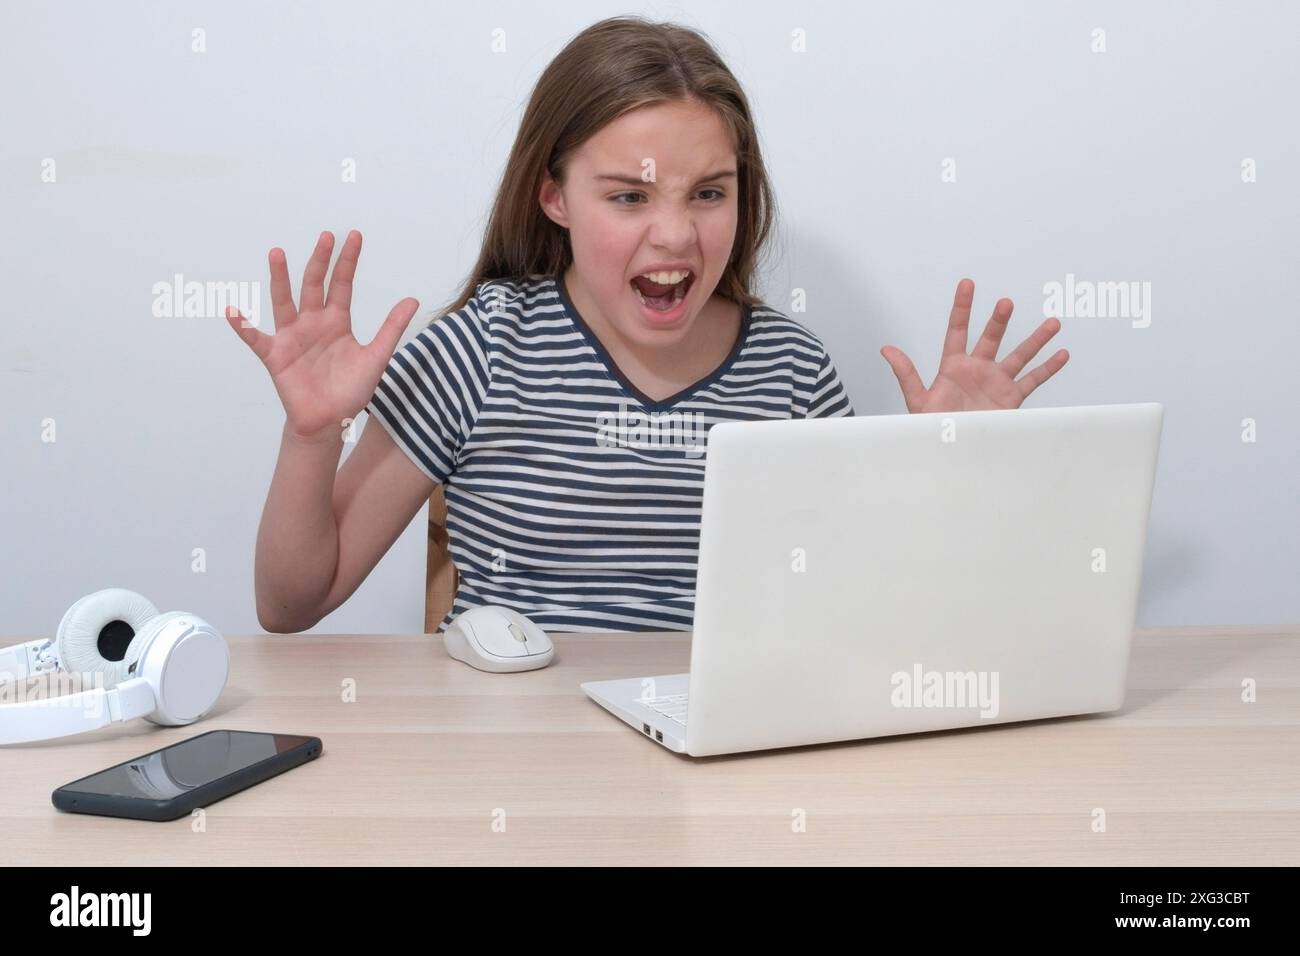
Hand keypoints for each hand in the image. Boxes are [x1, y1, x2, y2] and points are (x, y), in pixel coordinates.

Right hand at [226, 230, 418, 441]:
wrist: (331, 421)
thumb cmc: (351, 391)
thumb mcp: (377, 356)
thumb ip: (391, 327)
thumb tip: (412, 299)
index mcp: (337, 321)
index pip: (342, 284)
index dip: (347, 261)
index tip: (353, 235)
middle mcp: (313, 323)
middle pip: (314, 285)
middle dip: (320, 261)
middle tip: (325, 236)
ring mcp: (292, 337)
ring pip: (284, 301)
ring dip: (280, 278)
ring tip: (277, 253)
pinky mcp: (275, 356)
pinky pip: (255, 338)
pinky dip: (242, 326)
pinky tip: (232, 311)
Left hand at [880, 278, 1067, 412]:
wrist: (951, 452)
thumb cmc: (932, 427)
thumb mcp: (917, 399)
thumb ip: (906, 373)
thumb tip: (886, 349)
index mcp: (953, 367)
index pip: (958, 330)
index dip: (962, 307)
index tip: (967, 284)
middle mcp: (977, 369)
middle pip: (991, 338)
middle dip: (999, 321)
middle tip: (1006, 303)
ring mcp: (996, 382)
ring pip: (1019, 355)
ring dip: (1035, 340)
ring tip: (1052, 323)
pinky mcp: (1010, 398)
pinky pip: (1033, 380)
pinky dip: (1048, 368)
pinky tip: (1062, 354)